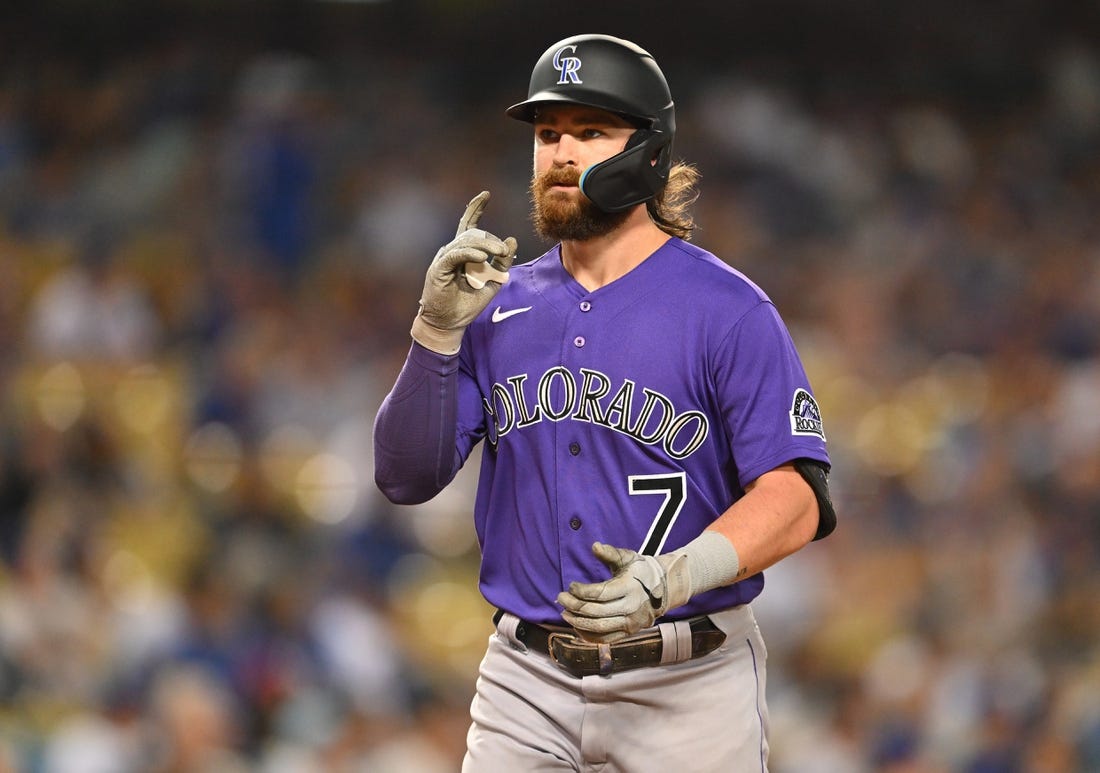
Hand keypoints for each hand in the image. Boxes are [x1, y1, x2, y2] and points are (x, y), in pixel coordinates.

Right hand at [411, 190, 517, 353]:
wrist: (450, 324)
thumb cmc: (467, 303)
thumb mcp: (492, 282)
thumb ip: (502, 264)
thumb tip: (512, 240)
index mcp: (463, 253)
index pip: (468, 224)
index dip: (475, 208)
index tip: (486, 195)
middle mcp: (452, 251)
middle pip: (472, 234)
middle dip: (491, 241)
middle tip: (505, 252)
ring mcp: (444, 259)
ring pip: (465, 242)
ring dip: (485, 246)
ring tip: (499, 253)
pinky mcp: (439, 269)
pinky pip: (455, 255)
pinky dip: (469, 254)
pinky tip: (481, 257)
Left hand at [557, 542, 691, 642]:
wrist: (664, 589)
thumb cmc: (640, 570)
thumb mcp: (628, 558)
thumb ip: (610, 553)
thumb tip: (594, 546)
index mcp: (630, 587)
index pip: (600, 594)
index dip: (581, 591)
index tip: (571, 585)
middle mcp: (631, 608)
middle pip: (596, 612)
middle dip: (574, 606)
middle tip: (560, 598)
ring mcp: (630, 623)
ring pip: (599, 628)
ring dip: (578, 622)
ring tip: (564, 613)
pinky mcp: (628, 633)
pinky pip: (605, 639)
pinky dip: (588, 634)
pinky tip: (576, 625)